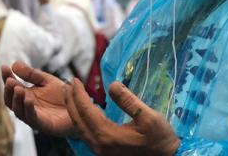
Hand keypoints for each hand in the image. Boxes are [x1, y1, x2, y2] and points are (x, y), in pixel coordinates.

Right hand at [1, 62, 74, 136]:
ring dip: (16, 100)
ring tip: (18, 88)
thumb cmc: (62, 95)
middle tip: (10, 80)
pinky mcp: (42, 125)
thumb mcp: (46, 80)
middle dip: (9, 90)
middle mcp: (26, 106)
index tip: (4, 67)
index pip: (12, 86)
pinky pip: (32, 118)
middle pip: (11, 100)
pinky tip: (28, 99)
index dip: (7, 77)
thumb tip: (14, 64)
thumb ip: (31, 74)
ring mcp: (33, 117)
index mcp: (26, 94)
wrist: (79, 108)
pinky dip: (28, 109)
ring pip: (18, 111)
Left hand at [64, 78, 179, 155]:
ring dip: (74, 111)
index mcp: (107, 135)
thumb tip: (111, 85)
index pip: (86, 110)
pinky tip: (85, 113)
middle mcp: (99, 145)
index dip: (78, 94)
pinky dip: (81, 121)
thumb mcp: (149, 117)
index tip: (74, 79)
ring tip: (71, 96)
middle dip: (70, 101)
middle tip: (66, 85)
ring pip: (80, 129)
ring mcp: (101, 151)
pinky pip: (86, 135)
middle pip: (77, 120)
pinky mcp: (105, 153)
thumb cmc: (160, 140)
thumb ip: (128, 101)